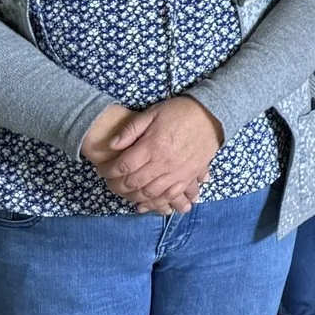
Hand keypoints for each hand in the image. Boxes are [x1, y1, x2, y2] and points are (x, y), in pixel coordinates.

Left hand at [90, 96, 223, 213]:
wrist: (212, 115)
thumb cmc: (180, 112)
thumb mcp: (152, 113)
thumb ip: (131, 129)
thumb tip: (112, 145)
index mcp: (152, 146)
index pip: (123, 166)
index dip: (108, 171)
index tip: (102, 170)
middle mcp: (163, 163)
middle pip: (134, 183)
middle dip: (117, 186)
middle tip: (110, 183)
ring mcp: (177, 172)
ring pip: (150, 193)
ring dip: (134, 196)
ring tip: (126, 192)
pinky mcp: (188, 176)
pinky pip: (170, 196)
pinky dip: (157, 202)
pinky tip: (147, 203)